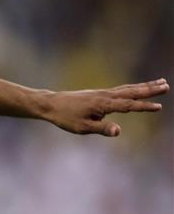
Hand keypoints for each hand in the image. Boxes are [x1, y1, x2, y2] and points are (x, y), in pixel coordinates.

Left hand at [44, 78, 166, 135]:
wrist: (51, 104)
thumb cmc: (65, 118)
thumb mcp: (82, 128)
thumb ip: (102, 129)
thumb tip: (119, 131)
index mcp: (102, 104)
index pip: (127, 105)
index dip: (143, 106)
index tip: (159, 106)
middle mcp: (104, 95)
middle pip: (131, 92)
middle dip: (150, 89)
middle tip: (167, 85)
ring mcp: (102, 93)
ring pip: (128, 88)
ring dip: (144, 86)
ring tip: (160, 82)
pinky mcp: (99, 94)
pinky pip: (120, 90)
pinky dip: (133, 87)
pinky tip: (138, 88)